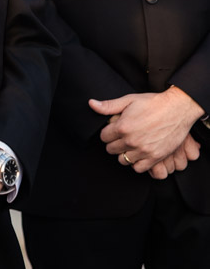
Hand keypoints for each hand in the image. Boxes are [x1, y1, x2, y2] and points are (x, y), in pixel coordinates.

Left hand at [89, 86, 203, 172]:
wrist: (178, 109)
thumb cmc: (153, 103)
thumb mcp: (129, 100)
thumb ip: (109, 105)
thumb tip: (91, 104)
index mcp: (122, 126)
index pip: (104, 137)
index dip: (108, 132)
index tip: (114, 129)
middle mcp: (131, 140)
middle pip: (111, 149)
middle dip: (114, 142)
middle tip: (122, 137)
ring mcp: (143, 150)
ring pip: (123, 160)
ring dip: (124, 153)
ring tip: (130, 145)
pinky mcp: (155, 157)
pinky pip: (138, 168)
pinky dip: (137, 163)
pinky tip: (139, 154)